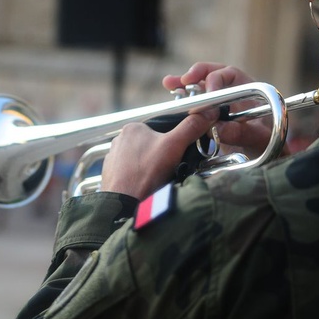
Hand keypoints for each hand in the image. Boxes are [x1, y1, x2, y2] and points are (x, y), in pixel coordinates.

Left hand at [100, 111, 214, 200]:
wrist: (125, 206)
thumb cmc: (147, 174)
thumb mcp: (174, 146)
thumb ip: (191, 127)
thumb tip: (207, 113)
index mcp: (132, 128)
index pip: (161, 127)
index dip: (175, 139)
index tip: (181, 152)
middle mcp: (119, 140)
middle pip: (152, 144)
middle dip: (164, 155)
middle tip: (173, 168)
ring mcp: (112, 158)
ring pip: (142, 159)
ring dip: (152, 167)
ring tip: (160, 179)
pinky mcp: (111, 175)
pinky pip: (131, 172)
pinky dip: (141, 178)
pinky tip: (147, 186)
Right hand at [163, 62, 277, 159]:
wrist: (260, 157)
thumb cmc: (265, 144)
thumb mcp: (257, 139)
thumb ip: (240, 133)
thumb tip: (216, 127)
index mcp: (248, 89)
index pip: (230, 75)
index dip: (217, 79)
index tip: (209, 92)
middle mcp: (231, 91)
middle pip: (211, 74)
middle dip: (196, 74)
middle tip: (185, 80)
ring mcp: (217, 102)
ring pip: (199, 86)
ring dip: (183, 83)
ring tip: (169, 82)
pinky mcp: (207, 113)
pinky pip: (193, 101)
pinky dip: (181, 96)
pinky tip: (170, 92)